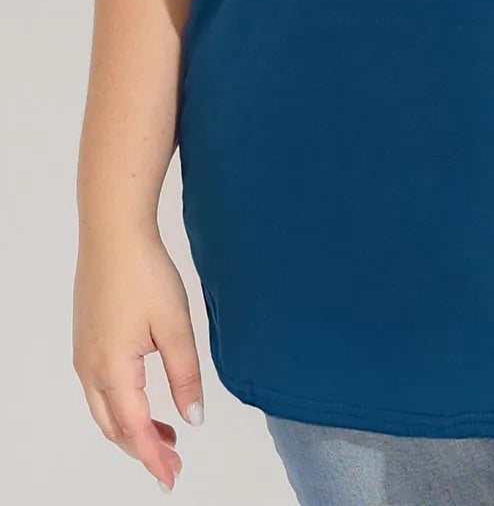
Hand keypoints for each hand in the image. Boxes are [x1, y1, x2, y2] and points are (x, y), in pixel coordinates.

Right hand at [72, 225, 203, 492]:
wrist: (113, 232)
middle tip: (173, 461)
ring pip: (104, 410)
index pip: (134, 430)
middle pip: (114, 427)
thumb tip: (192, 419)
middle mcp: (90, 369)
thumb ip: (185, 376)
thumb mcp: (175, 327)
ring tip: (166, 434)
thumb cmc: (144, 274)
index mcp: (112, 371)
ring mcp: (84, 354)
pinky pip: (100, 389)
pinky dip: (121, 405)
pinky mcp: (86, 339)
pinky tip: (144, 398)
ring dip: (132, 428)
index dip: (154, 457)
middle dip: (142, 449)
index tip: (172, 478)